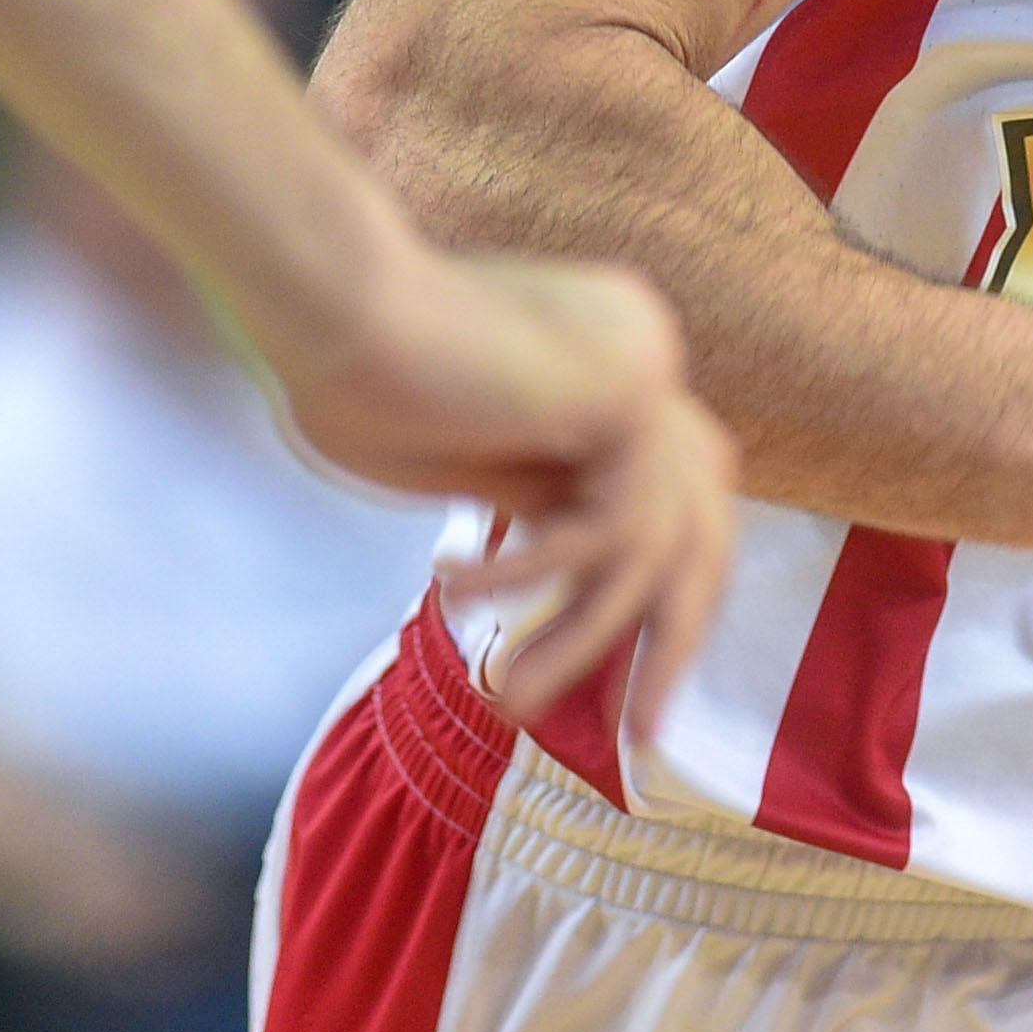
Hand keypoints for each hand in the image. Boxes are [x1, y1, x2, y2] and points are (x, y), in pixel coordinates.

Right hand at [285, 247, 738, 740]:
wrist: (332, 297)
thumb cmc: (357, 371)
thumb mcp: (465, 455)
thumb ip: (527, 500)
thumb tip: (556, 570)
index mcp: (609, 368)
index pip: (676, 502)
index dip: (666, 596)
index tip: (636, 683)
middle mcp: (644, 359)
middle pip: (699, 531)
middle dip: (673, 643)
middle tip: (642, 734)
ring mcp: (646, 367)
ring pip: (650, 547)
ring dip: (582, 640)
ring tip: (509, 699)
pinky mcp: (625, 391)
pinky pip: (607, 529)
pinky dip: (533, 579)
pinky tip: (450, 586)